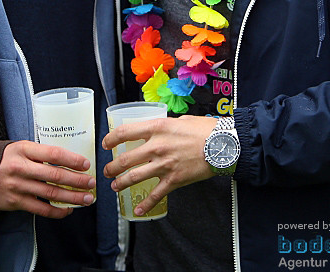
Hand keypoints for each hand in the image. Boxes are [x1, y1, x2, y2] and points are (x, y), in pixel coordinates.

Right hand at [0, 140, 95, 216]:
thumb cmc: (5, 159)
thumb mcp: (20, 148)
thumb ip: (40, 153)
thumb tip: (69, 161)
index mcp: (24, 150)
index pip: (53, 154)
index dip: (72, 159)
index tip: (86, 164)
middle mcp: (20, 168)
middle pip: (54, 175)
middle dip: (77, 180)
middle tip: (91, 183)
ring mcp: (17, 186)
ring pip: (50, 194)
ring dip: (71, 197)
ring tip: (86, 198)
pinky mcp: (14, 202)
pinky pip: (40, 209)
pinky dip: (56, 211)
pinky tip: (68, 210)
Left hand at [102, 115, 217, 216]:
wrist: (223, 144)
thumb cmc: (205, 129)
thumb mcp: (181, 120)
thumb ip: (165, 127)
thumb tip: (156, 130)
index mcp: (157, 128)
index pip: (124, 133)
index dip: (111, 139)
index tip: (106, 145)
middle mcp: (157, 147)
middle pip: (125, 159)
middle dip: (112, 167)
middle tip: (107, 171)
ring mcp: (164, 165)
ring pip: (134, 177)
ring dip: (121, 183)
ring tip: (115, 186)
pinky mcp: (174, 180)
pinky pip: (155, 195)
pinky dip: (145, 204)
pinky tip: (138, 209)